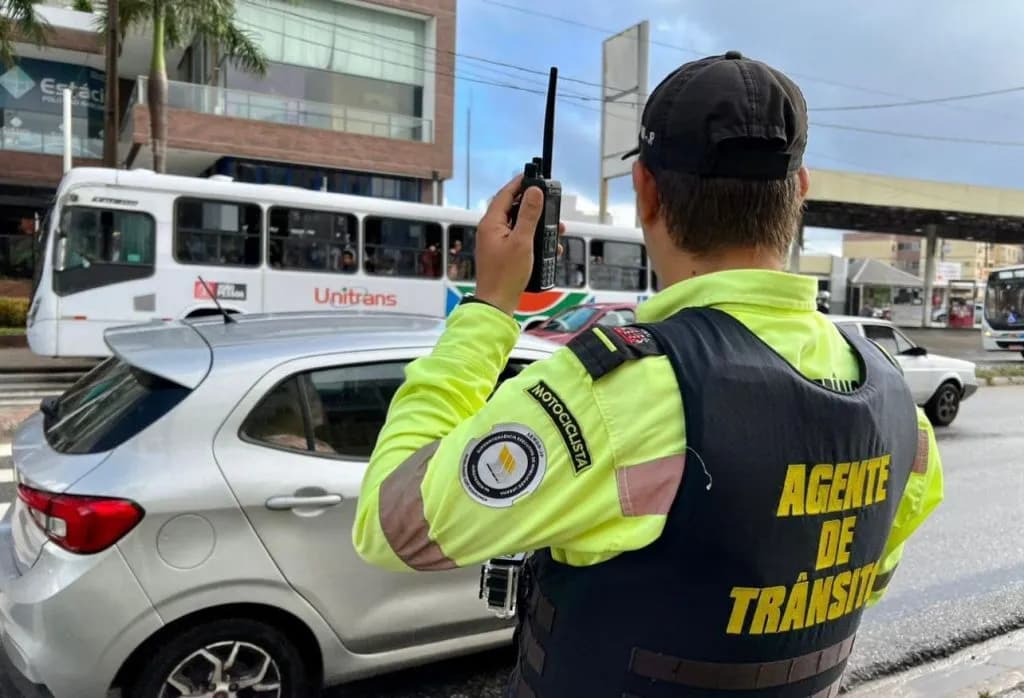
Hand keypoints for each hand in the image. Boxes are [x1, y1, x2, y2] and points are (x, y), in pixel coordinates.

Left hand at [474, 174, 565, 315]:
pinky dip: (533, 239)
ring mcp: (495, 242)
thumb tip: (534, 192)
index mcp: (491, 223)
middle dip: (533, 206)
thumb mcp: (522, 242)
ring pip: (518, 224)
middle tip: (550, 203)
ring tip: (555, 228)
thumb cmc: (506, 276)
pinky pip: (519, 239)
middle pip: (512, 208)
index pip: (505, 194)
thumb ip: (529, 215)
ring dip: (537, 225)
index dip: (520, 183)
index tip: (533, 176)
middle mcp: (490, 230)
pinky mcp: (502, 253)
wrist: (497, 303)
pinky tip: (548, 248)